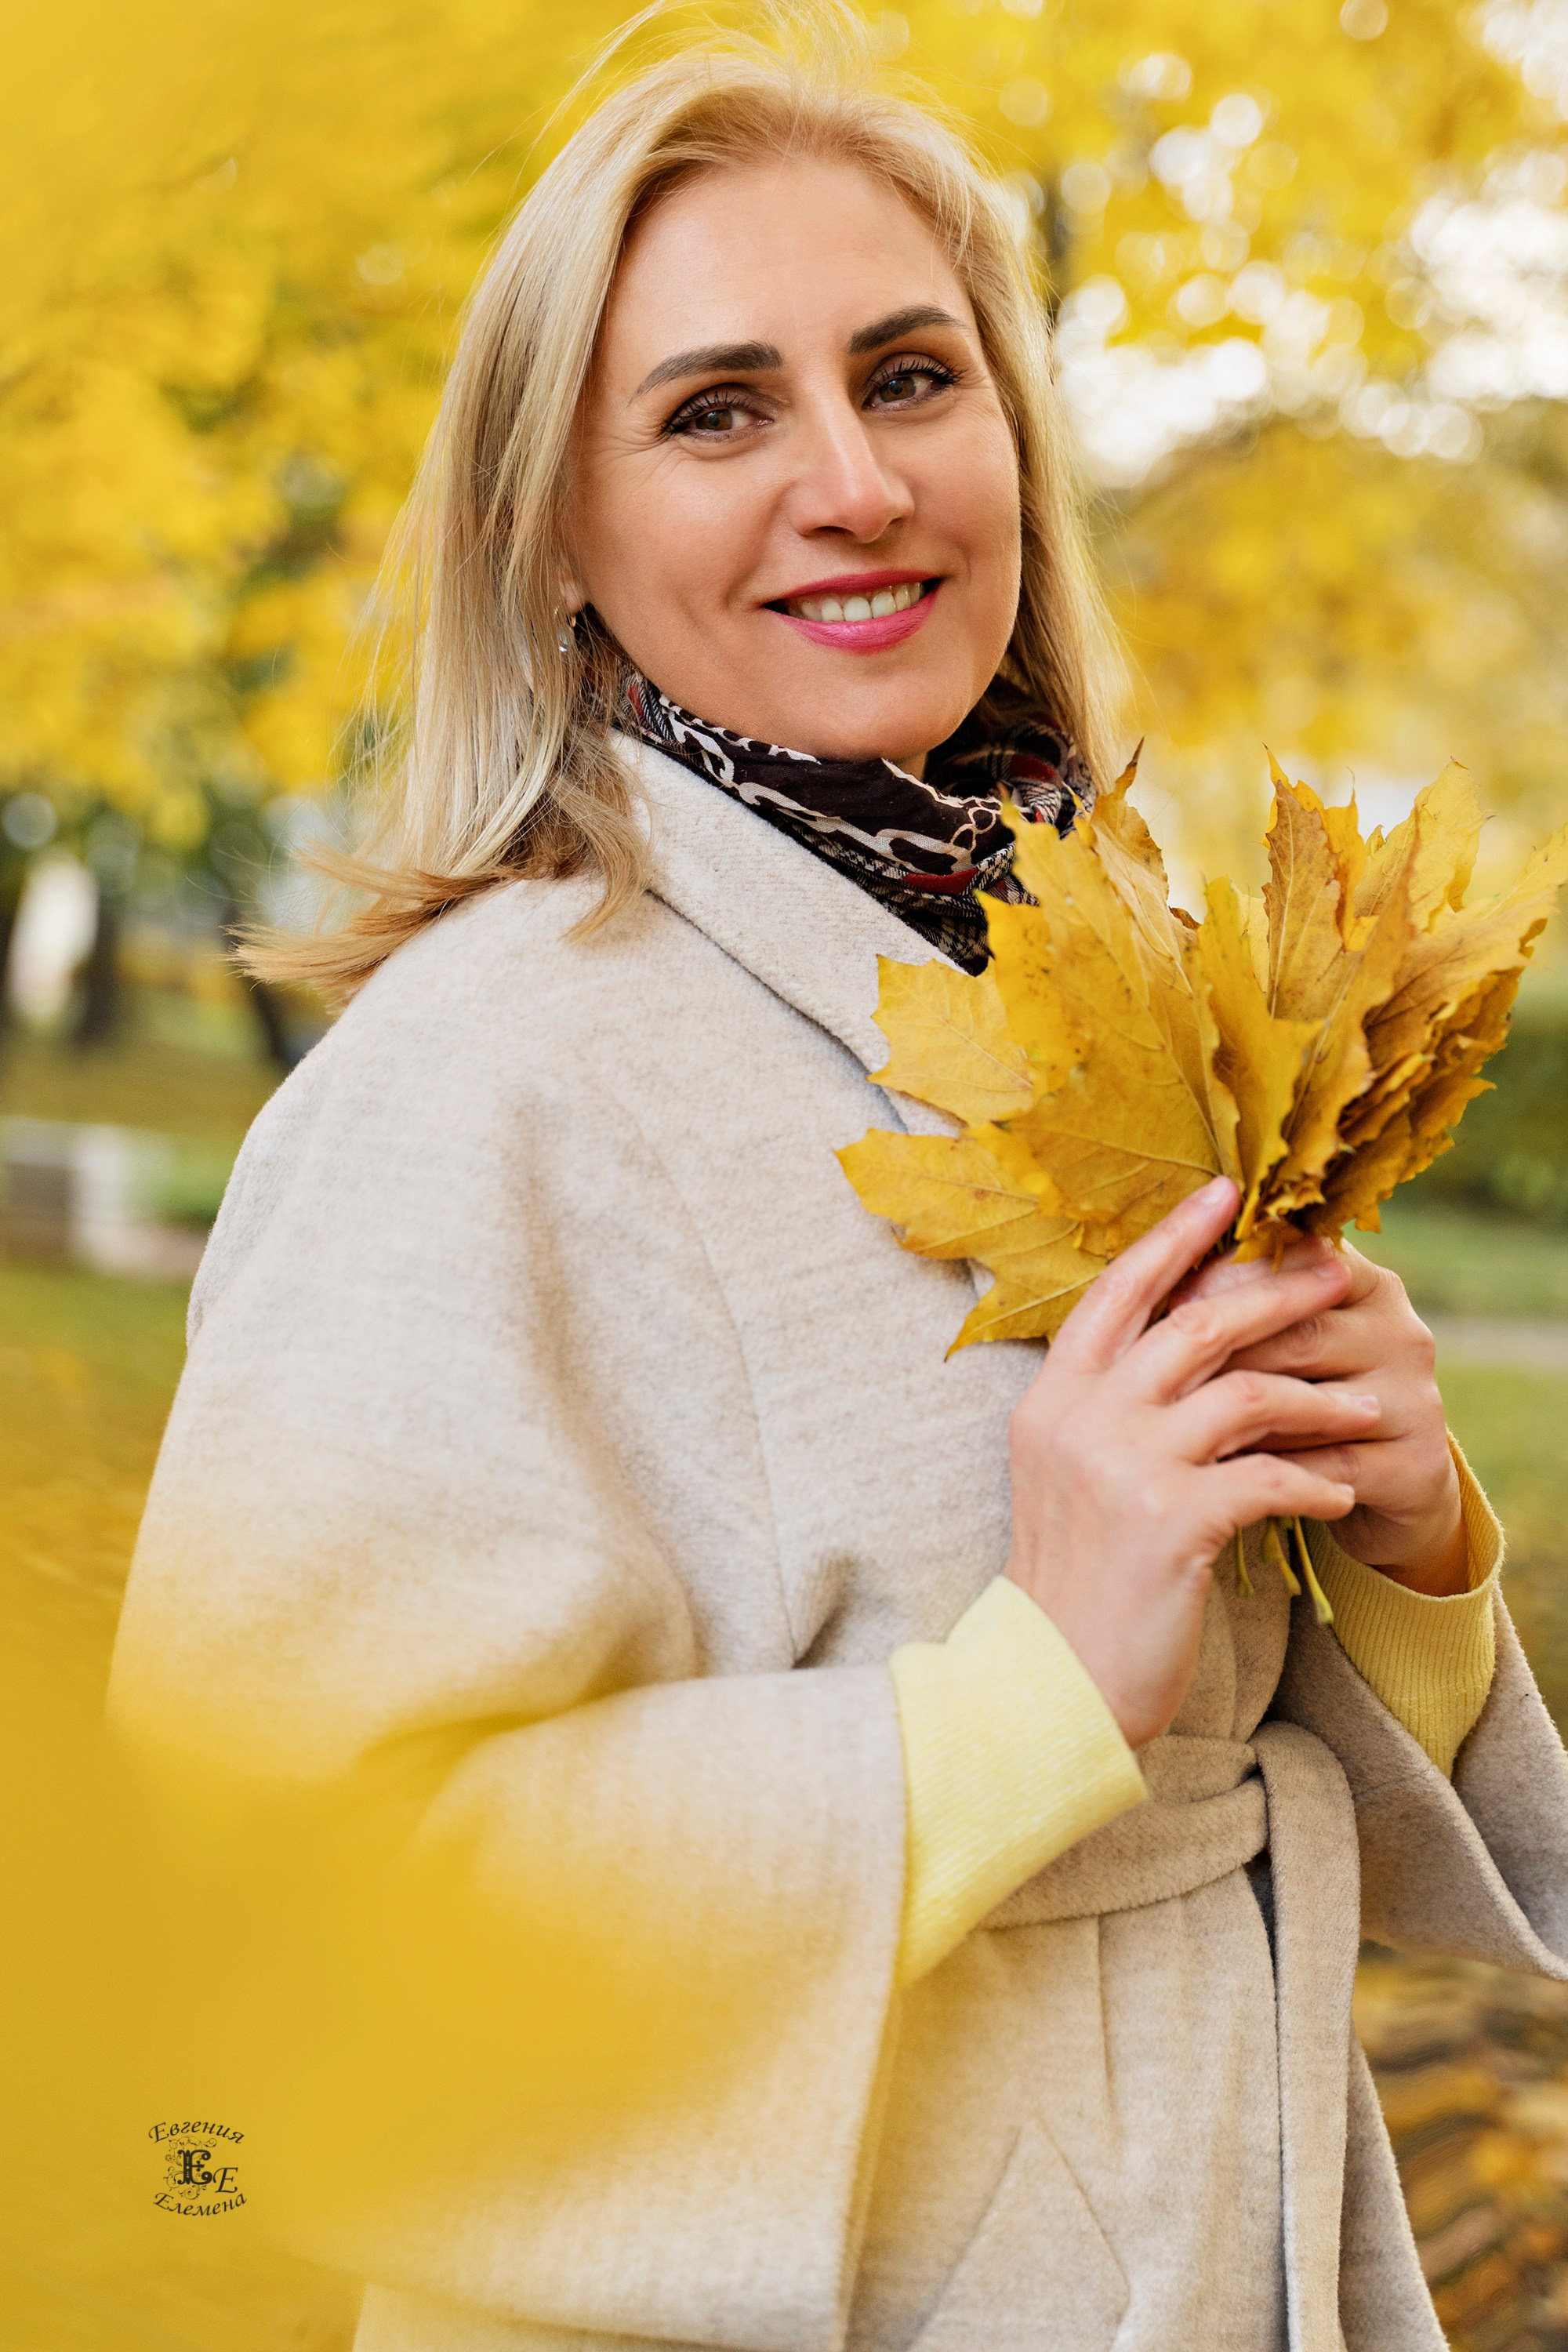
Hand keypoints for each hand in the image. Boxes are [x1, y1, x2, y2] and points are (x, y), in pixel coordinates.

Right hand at [1005, 1177, 1368, 1747]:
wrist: (1050, 1679)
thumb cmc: (1071, 1577)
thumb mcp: (1066, 1472)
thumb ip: (1108, 1405)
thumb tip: (1184, 1337)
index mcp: (1052, 1397)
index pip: (1119, 1292)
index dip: (1176, 1238)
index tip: (1228, 1193)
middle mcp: (1083, 1418)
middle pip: (1198, 1322)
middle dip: (1277, 1293)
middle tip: (1335, 1275)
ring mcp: (1125, 1465)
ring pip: (1247, 1393)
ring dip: (1320, 1399)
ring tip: (1366, 1411)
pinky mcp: (1171, 1521)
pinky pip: (1269, 1477)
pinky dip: (1315, 1483)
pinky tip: (1338, 1497)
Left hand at [1176, 1235, 1465, 1596]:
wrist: (1380, 1494)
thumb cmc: (1297, 1400)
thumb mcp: (1275, 1346)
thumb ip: (1235, 1305)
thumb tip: (1146, 1279)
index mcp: (1363, 1281)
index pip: (1296, 1258)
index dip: (1227, 1275)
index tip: (1168, 1298)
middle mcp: (1400, 1330)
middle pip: (1297, 1330)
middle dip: (1220, 1354)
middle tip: (1154, 1375)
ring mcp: (1415, 1398)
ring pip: (1308, 1399)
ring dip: (1236, 1418)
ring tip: (1172, 1429)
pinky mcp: (1413, 1466)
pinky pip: (1325, 1464)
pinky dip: (1267, 1474)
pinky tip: (1216, 1481)